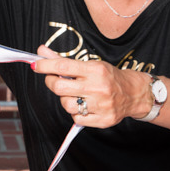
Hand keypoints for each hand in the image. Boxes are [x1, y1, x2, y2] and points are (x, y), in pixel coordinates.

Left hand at [31, 45, 148, 126]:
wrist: (134, 94)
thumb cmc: (109, 77)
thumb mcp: (90, 64)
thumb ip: (63, 60)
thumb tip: (41, 50)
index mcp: (95, 70)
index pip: (63, 66)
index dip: (45, 66)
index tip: (35, 65)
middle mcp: (98, 87)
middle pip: (60, 88)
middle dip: (51, 83)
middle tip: (53, 80)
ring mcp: (101, 105)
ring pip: (66, 105)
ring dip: (64, 99)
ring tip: (73, 95)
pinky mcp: (103, 120)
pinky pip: (77, 118)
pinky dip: (76, 112)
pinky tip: (83, 105)